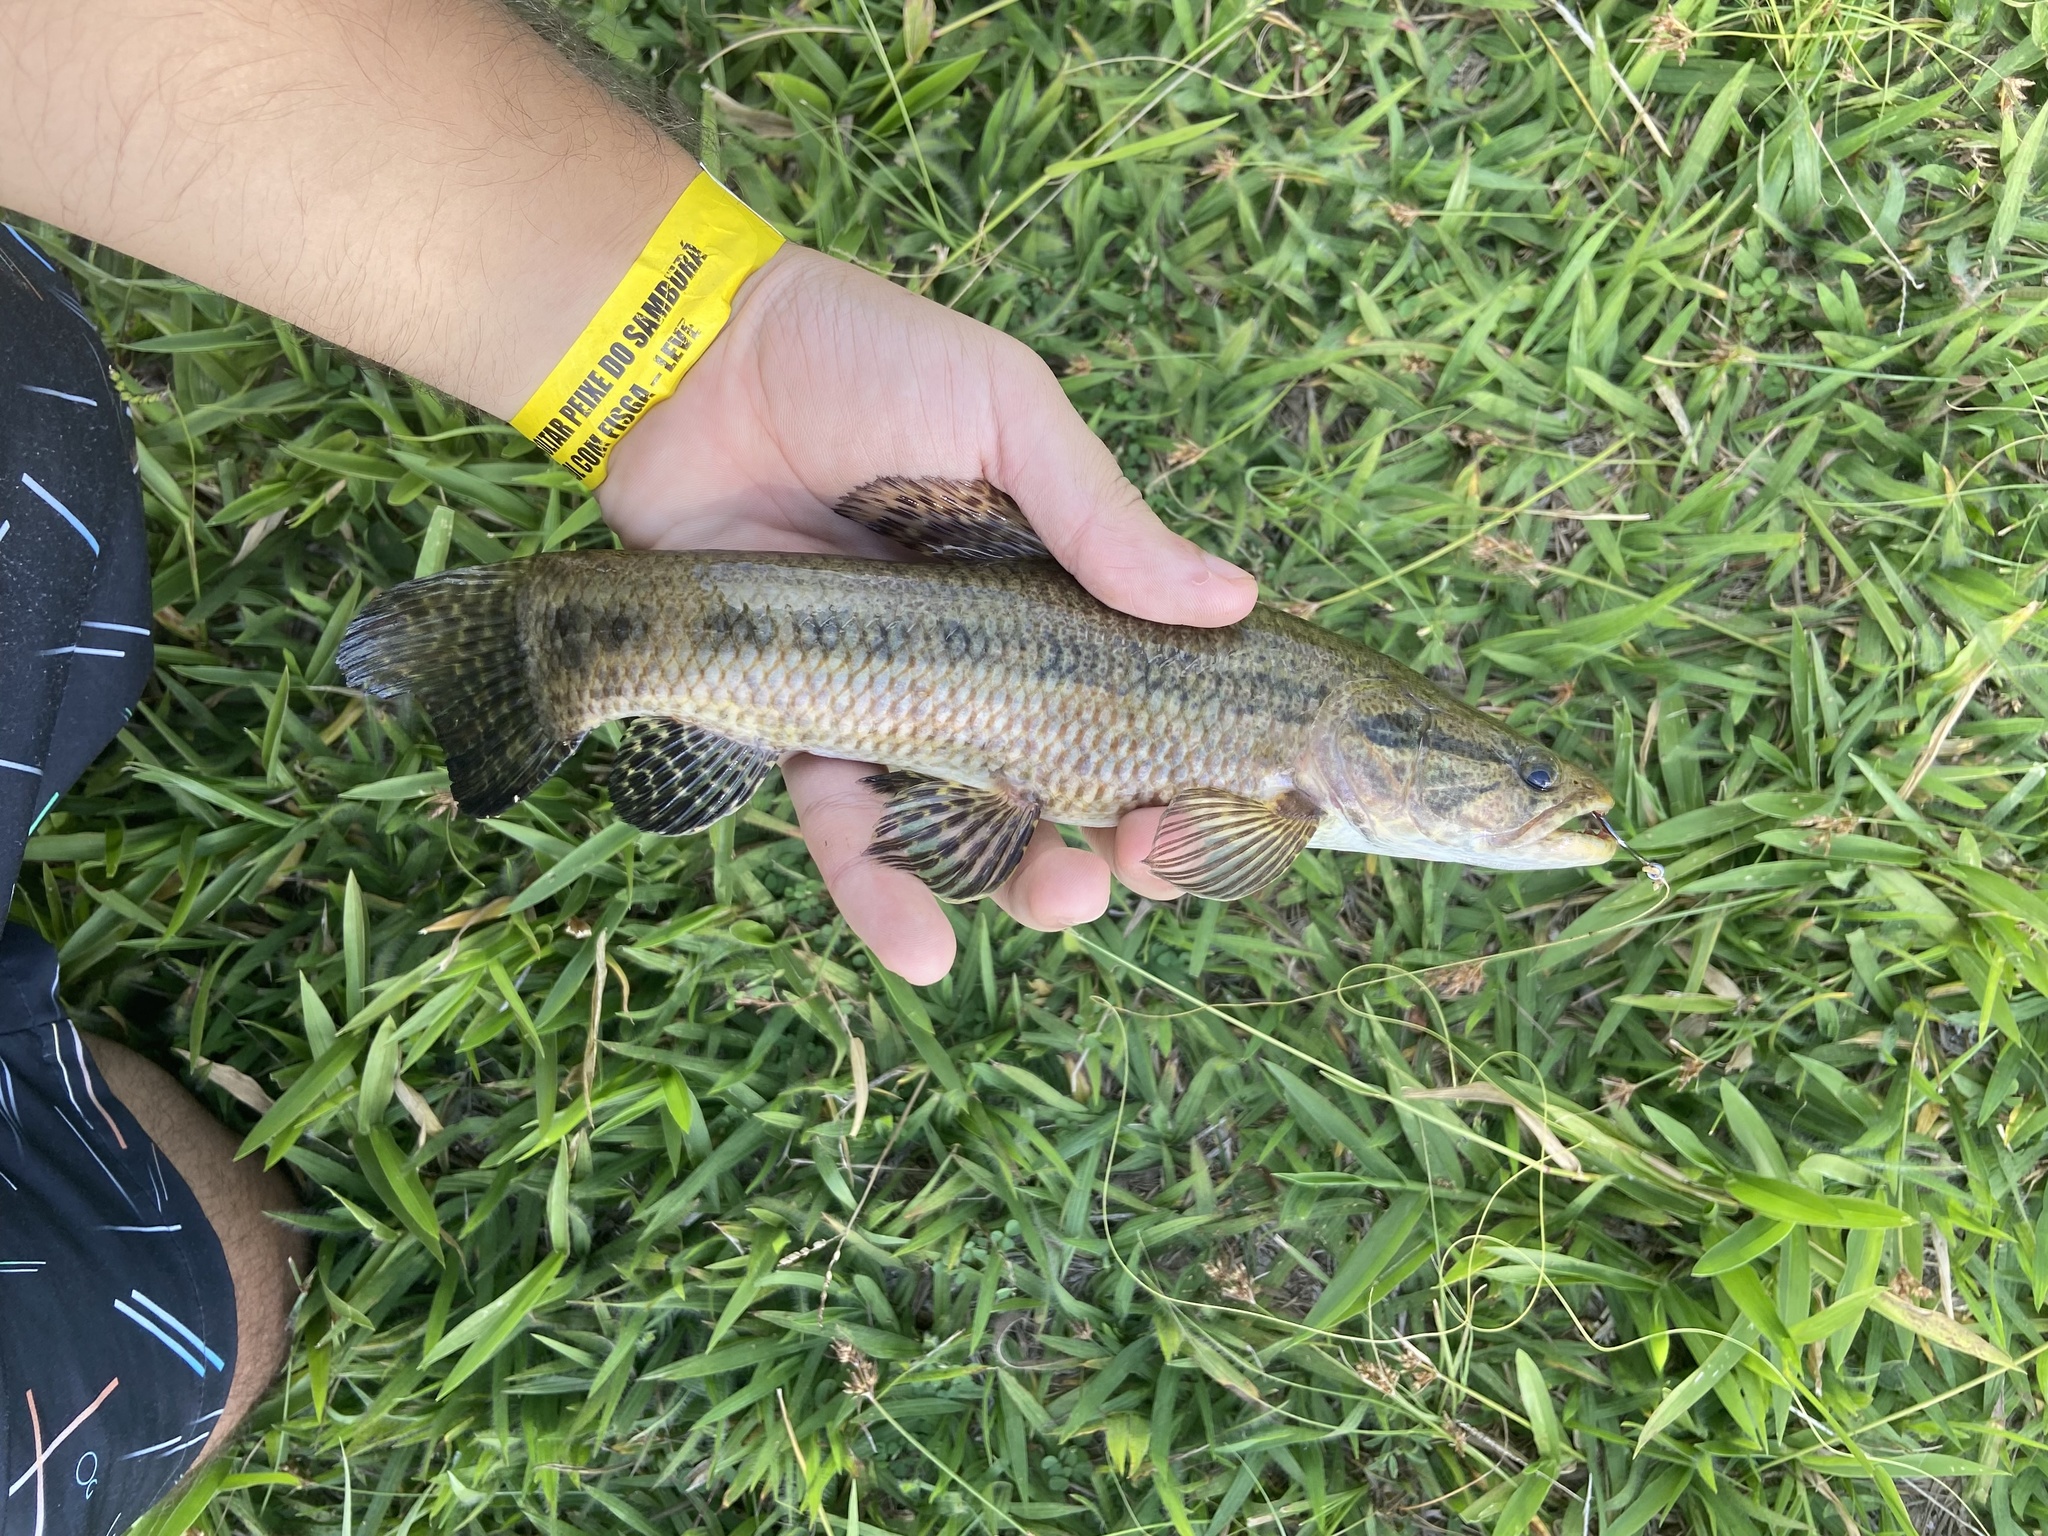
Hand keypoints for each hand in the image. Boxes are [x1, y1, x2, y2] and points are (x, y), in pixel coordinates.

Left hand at [598, 242, 1257, 983]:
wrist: (689, 359)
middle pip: (1071, 781)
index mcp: (1052, 594)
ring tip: (1061, 900)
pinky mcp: (796, 724)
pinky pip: (842, 824)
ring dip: (1021, 882)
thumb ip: (1102, 518)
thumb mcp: (1006, 412)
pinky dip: (880, 890)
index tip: (1233, 798)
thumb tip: (1234, 604)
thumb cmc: (859, 360)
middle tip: (1146, 855)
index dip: (1190, 759)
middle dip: (1122, 839)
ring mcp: (894, 700)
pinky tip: (924, 951)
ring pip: (969, 825)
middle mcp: (984, 662)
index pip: (1142, 698)